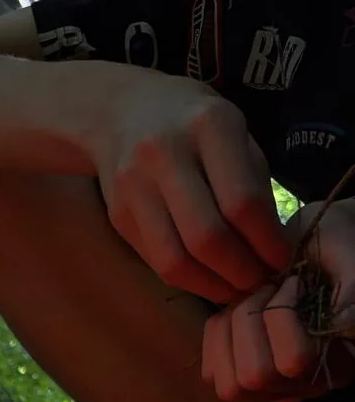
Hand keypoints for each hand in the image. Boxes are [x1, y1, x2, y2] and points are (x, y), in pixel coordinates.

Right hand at [89, 78, 290, 302]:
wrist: (119, 112)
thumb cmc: (193, 124)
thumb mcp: (234, 132)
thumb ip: (254, 182)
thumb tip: (272, 245)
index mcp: (208, 125)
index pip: (242, 201)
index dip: (267, 240)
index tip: (283, 259)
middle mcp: (164, 154)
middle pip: (206, 236)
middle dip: (240, 271)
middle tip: (260, 282)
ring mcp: (134, 187)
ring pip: (175, 259)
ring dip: (212, 285)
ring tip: (236, 289)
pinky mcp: (118, 215)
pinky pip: (156, 261)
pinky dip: (188, 279)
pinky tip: (209, 278)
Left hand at [202, 199, 354, 401]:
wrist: (312, 247)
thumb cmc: (333, 250)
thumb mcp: (349, 258)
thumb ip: (351, 291)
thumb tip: (342, 322)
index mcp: (339, 362)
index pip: (294, 361)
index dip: (282, 315)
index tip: (294, 282)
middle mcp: (303, 386)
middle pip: (256, 377)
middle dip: (251, 320)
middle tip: (266, 289)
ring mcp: (270, 389)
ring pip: (231, 385)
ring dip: (231, 330)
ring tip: (250, 302)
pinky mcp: (238, 379)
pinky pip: (212, 374)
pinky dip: (216, 336)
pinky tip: (234, 313)